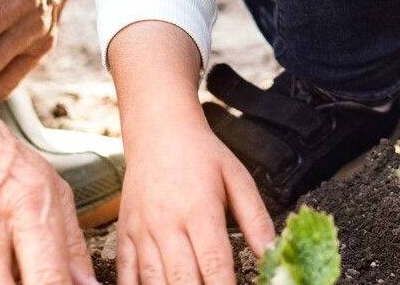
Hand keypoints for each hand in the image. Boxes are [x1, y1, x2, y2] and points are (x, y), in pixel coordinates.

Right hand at [116, 120, 274, 284]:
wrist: (158, 130)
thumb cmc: (200, 155)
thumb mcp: (238, 179)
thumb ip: (256, 221)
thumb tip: (274, 255)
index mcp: (199, 211)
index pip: (214, 263)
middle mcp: (167, 224)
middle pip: (181, 279)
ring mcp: (142, 232)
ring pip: (153, 282)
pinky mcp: (125, 235)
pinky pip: (126, 273)